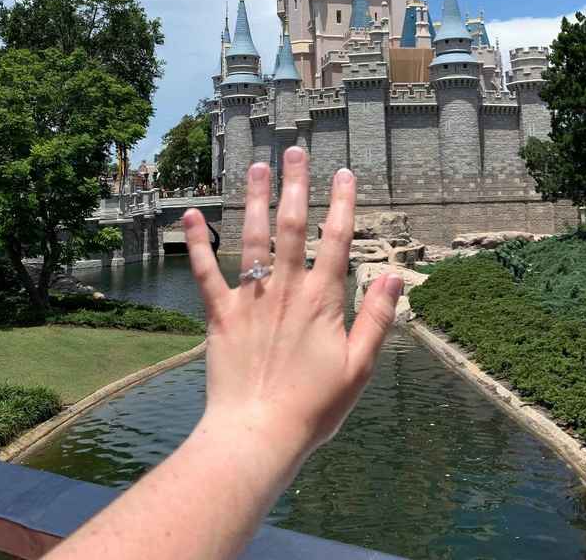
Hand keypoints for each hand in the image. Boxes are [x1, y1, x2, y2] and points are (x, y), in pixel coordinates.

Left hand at [183, 147, 402, 460]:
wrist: (258, 434)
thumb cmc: (314, 406)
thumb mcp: (359, 366)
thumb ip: (377, 317)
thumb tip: (393, 274)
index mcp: (321, 299)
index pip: (336, 239)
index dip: (342, 203)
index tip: (344, 173)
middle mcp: (285, 289)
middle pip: (291, 226)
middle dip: (294, 185)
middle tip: (294, 151)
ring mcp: (250, 299)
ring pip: (252, 239)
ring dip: (254, 199)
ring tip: (257, 166)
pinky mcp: (220, 315)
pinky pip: (206, 273)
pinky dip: (198, 243)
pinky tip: (192, 214)